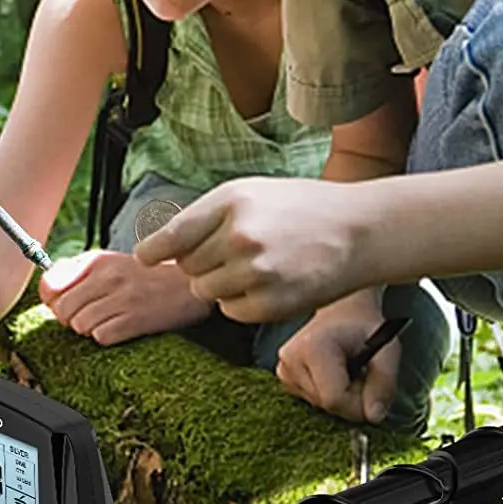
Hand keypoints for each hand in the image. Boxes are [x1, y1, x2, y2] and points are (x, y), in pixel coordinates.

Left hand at [38, 250, 210, 344]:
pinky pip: (101, 337)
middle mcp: (107, 276)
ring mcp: (122, 298)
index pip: (49, 284)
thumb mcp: (111, 262)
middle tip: (90, 313)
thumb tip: (48, 287)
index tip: (65, 302)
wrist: (190, 281)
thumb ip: (77, 270)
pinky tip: (121, 326)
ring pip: (79, 325)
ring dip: (90, 328)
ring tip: (108, 319)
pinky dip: (107, 336)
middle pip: (62, 310)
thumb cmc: (148, 273)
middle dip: (71, 317)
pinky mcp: (136, 319)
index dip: (53, 299)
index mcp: (98, 260)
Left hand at [134, 176, 370, 322]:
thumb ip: (208, 216)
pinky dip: (243, 303)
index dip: (153, 250)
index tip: (144, 258)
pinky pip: (231, 311)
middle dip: (202, 263)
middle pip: (187, 267)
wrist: (358, 231)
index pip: (173, 235)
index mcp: (232, 201)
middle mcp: (240, 235)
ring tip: (256, 266)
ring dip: (221, 284)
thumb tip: (162, 248)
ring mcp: (256, 271)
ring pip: (206, 291)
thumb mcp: (253, 193)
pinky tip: (269, 283)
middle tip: (236, 252)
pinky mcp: (271, 303)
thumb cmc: (302, 208)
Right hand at [274, 290, 395, 425]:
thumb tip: (374, 417)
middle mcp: (290, 359)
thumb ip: (384, 382)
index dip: (359, 404)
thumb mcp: (387, 349)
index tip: (372, 389)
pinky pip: (312, 401)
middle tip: (362, 374)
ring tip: (348, 370)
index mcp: (312, 347)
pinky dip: (328, 394)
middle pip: (326, 404)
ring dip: (341, 397)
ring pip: (319, 406)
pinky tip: (334, 374)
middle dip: (351, 399)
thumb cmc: (365, 327)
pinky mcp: (283, 377)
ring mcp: (283, 369)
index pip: (335, 399)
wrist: (343, 312)